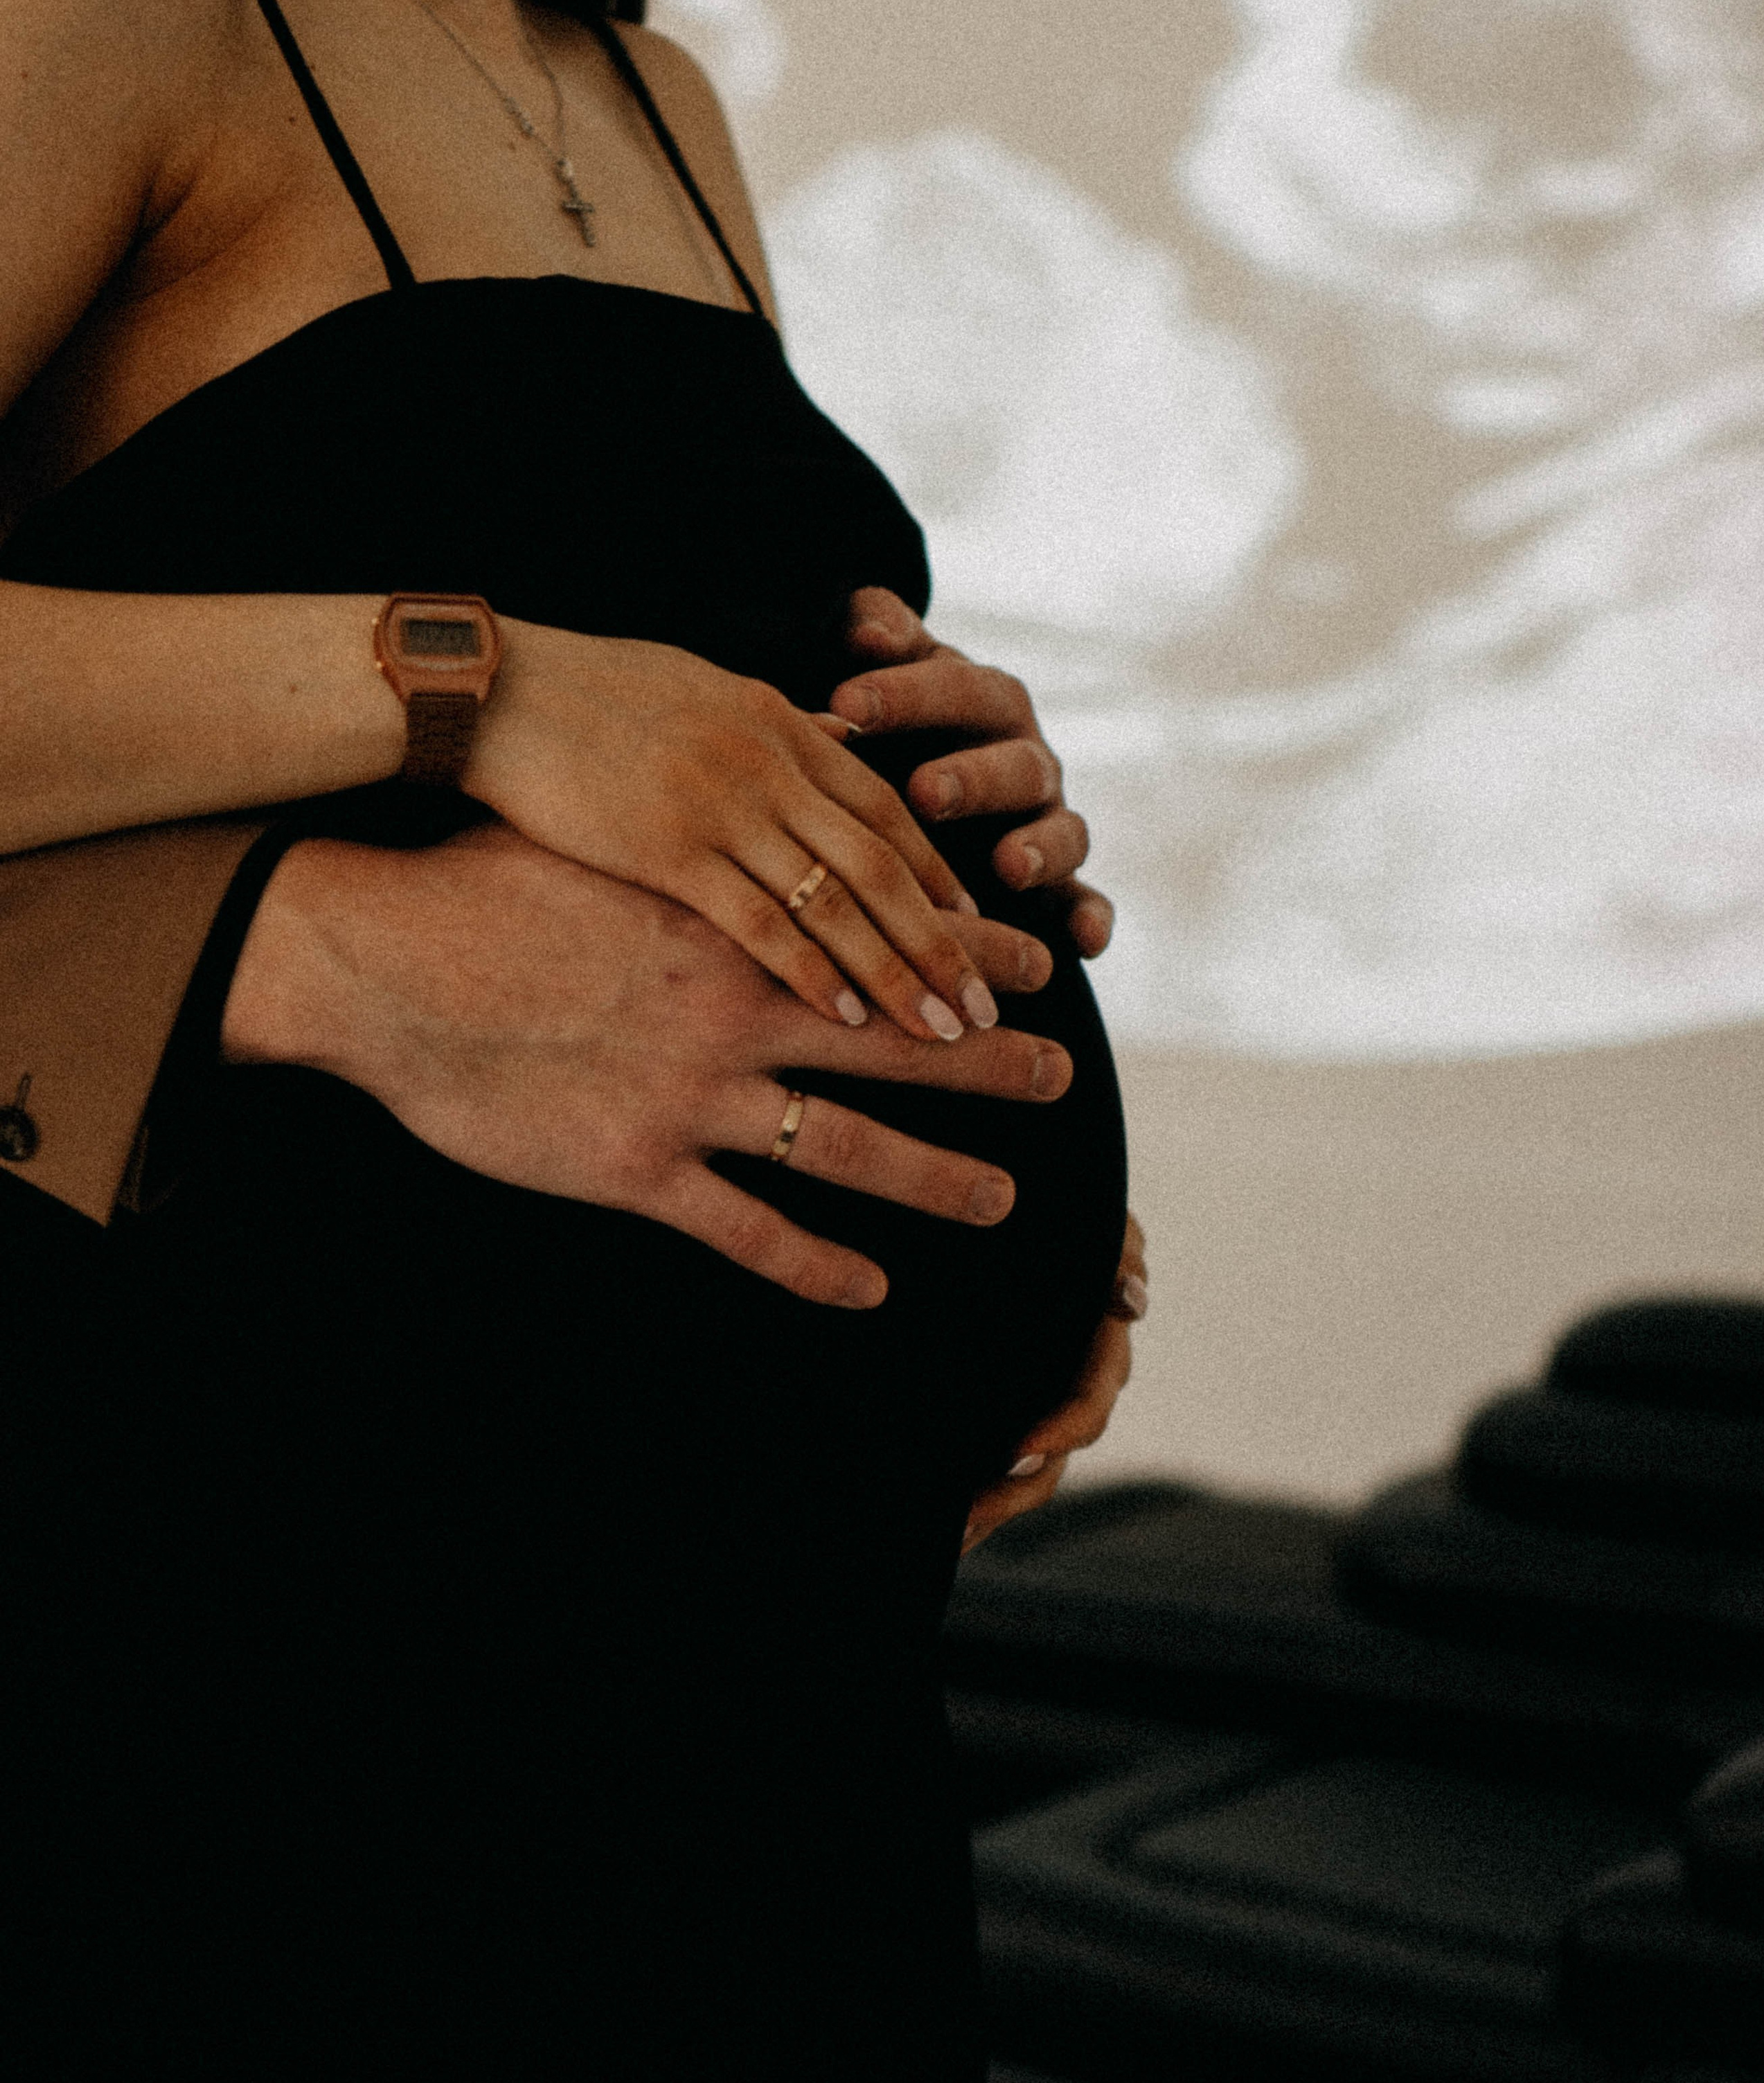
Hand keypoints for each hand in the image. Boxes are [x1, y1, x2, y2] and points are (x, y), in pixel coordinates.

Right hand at [222, 820, 1069, 1311]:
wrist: (385, 962)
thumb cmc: (488, 884)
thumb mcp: (611, 842)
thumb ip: (699, 838)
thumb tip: (763, 795)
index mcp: (735, 928)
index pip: (884, 938)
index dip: (968, 952)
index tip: (1039, 960)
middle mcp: (735, 1016)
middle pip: (895, 1042)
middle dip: (986, 1058)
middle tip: (1059, 1071)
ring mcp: (691, 1100)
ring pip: (847, 1149)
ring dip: (934, 1175)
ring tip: (1003, 1194)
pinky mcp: (635, 1169)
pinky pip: (749, 1231)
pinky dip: (817, 1265)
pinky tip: (871, 1288)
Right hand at [466, 619, 1044, 1046]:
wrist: (490, 690)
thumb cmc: (581, 694)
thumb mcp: (700, 687)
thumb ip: (777, 723)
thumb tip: (841, 730)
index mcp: (777, 724)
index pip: (882, 809)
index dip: (936, 875)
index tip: (979, 931)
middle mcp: (768, 764)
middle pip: (882, 865)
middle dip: (944, 942)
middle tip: (994, 1007)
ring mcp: (724, 807)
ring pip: (839, 901)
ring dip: (900, 972)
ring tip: (949, 1034)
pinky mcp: (670, 852)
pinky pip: (762, 924)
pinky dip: (814, 972)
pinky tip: (853, 1017)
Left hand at [827, 589, 1113, 959]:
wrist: (924, 773)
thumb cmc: (890, 720)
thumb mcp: (880, 674)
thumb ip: (875, 636)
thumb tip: (864, 621)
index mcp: (983, 699)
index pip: (954, 686)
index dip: (905, 694)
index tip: (845, 703)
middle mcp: (1025, 757)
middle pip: (1014, 761)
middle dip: (972, 776)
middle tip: (922, 791)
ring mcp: (1047, 821)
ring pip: (1062, 830)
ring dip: (1041, 847)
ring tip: (1008, 866)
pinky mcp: (1060, 884)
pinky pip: (1085, 899)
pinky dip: (1092, 918)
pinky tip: (1085, 943)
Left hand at [959, 1212, 1146, 1549]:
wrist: (1027, 1214)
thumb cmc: (1066, 1211)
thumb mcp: (1096, 1223)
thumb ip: (1118, 1252)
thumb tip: (1129, 1301)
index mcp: (1098, 1346)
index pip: (1089, 1402)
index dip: (1060, 1431)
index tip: (1016, 1450)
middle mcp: (1076, 1384)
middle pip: (1054, 1458)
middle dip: (1014, 1488)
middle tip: (966, 1512)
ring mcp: (1043, 1401)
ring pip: (1031, 1475)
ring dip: (994, 1507)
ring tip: (950, 1534)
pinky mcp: (1007, 1408)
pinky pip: (997, 1466)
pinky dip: (978, 1499)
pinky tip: (943, 1529)